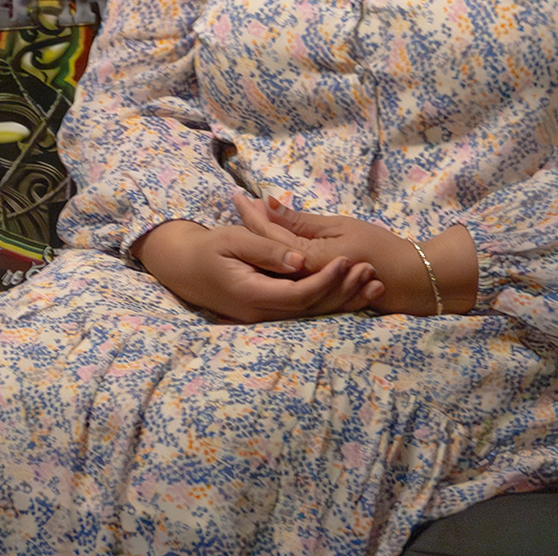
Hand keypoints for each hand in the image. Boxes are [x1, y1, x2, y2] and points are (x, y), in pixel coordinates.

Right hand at [134, 219, 378, 322]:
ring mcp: (265, 318)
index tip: (348, 259)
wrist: (184, 268)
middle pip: (311, 308)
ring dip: (344, 300)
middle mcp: (261, 313)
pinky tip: (355, 294)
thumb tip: (299, 261)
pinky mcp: (271, 314)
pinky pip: (306, 312)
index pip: (298, 294)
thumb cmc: (208, 248)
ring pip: (312, 314)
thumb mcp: (232, 240)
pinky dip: (332, 303)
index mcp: (251, 294)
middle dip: (343, 290)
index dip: (326, 279)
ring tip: (373, 284)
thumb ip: (265, 251)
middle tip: (370, 271)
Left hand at [238, 195, 474, 315]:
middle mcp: (303, 279)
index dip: (253, 216)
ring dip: (262, 242)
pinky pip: (288, 276)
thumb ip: (302, 222)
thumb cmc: (378, 247)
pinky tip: (271, 244)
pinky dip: (278, 257)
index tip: (239, 196)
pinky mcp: (314, 296)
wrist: (408, 280)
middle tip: (238, 202)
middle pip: (267, 252)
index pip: (269, 236)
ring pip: (274, 265)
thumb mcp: (340, 228)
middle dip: (252, 226)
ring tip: (251, 217)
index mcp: (308, 260)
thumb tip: (268, 206)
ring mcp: (307, 291)